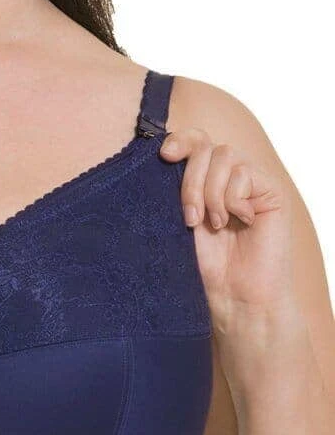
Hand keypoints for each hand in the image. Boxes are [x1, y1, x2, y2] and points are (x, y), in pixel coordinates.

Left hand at [158, 128, 296, 330]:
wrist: (235, 294)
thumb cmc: (206, 262)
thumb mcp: (180, 216)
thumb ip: (176, 184)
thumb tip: (162, 150)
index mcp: (204, 177)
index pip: (195, 139)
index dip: (180, 140)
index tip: (164, 156)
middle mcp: (228, 175)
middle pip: (205, 148)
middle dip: (190, 182)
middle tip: (190, 218)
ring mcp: (252, 181)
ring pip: (224, 156)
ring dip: (211, 193)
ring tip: (215, 225)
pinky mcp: (271, 192)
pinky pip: (245, 174)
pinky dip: (234, 200)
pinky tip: (241, 223)